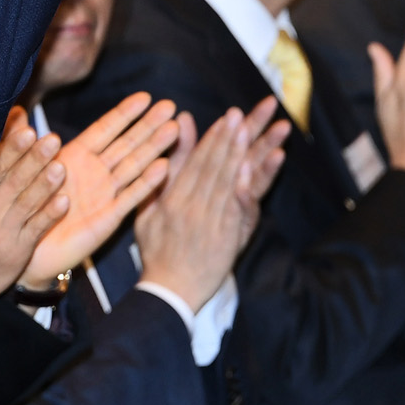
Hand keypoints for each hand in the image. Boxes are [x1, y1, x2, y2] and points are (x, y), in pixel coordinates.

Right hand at [0, 109, 65, 326]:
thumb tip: (15, 117)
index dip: (11, 147)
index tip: (26, 129)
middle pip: (12, 181)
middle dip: (31, 160)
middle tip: (51, 141)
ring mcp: (3, 231)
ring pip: (25, 204)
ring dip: (43, 186)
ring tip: (60, 168)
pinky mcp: (17, 251)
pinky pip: (35, 231)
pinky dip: (48, 216)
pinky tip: (63, 203)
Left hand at [22, 92, 178, 288]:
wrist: (29, 251)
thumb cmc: (28, 207)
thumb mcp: (25, 169)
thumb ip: (23, 141)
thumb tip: (13, 109)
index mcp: (76, 157)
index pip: (105, 129)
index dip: (124, 113)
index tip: (145, 97)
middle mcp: (95, 173)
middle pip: (127, 144)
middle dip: (148, 125)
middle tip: (170, 105)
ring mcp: (105, 194)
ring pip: (134, 166)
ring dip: (154, 147)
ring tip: (174, 128)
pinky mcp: (108, 218)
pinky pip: (129, 198)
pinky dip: (146, 183)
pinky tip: (163, 167)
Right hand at [135, 96, 289, 309]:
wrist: (169, 290)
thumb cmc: (157, 252)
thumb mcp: (147, 214)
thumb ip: (160, 180)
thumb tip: (164, 156)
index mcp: (170, 200)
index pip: (195, 163)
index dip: (213, 139)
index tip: (226, 118)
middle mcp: (190, 207)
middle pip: (213, 166)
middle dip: (229, 137)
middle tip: (242, 113)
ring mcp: (208, 221)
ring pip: (226, 180)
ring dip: (240, 152)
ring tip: (252, 129)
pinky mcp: (225, 236)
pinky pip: (237, 205)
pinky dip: (247, 182)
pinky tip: (257, 165)